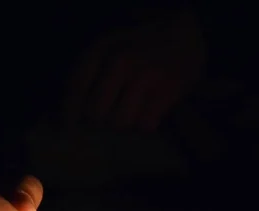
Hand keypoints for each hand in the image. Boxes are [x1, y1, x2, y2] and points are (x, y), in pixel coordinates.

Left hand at [62, 6, 205, 131]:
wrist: (188, 33)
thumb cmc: (145, 45)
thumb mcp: (111, 46)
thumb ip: (91, 72)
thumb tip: (72, 113)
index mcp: (101, 50)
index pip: (75, 90)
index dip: (70, 114)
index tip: (71, 128)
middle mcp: (119, 62)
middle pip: (95, 114)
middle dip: (100, 122)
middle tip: (108, 121)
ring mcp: (144, 77)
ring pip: (119, 123)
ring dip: (124, 125)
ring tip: (131, 115)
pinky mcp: (166, 91)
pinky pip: (145, 125)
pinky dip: (146, 125)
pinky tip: (150, 114)